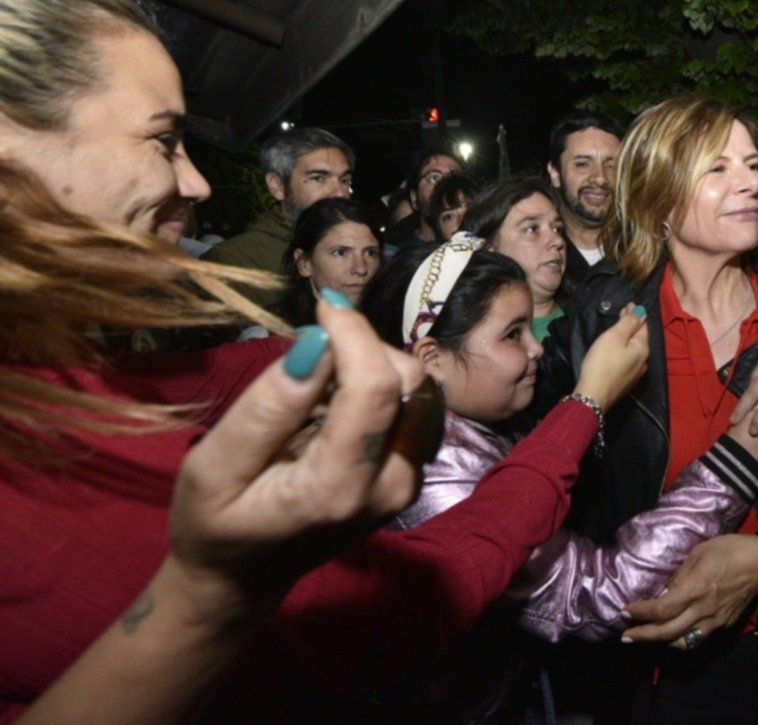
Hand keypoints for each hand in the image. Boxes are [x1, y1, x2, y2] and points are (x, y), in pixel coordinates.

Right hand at [169, 299, 425, 612]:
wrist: (242, 578)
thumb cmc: (216, 523)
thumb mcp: (214, 466)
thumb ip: (268, 407)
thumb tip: (315, 345)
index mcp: (339, 487)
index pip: (377, 389)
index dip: (356, 335)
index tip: (324, 306)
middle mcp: (390, 486)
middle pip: (409, 383)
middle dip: (363, 350)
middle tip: (310, 355)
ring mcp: (407, 483)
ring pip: (416, 391)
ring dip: (370, 368)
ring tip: (315, 390)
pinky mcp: (409, 473)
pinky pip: (410, 408)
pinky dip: (375, 390)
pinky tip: (333, 408)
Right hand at [574, 303, 648, 411]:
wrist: (593, 396)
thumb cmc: (602, 362)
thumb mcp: (614, 337)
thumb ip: (628, 323)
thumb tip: (641, 310)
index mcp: (642, 348)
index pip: (643, 326)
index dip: (636, 314)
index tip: (628, 304)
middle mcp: (644, 361)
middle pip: (640, 338)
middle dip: (632, 324)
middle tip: (623, 312)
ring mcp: (636, 374)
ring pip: (634, 350)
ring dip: (628, 337)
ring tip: (619, 328)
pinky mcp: (626, 382)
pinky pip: (629, 360)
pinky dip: (624, 349)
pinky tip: (617, 349)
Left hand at [622, 534, 757, 648]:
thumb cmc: (729, 550)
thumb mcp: (698, 553)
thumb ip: (680, 575)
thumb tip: (666, 590)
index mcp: (695, 589)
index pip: (661, 609)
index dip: (640, 612)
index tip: (625, 611)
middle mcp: (703, 610)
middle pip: (667, 632)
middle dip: (643, 636)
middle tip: (625, 636)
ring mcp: (714, 621)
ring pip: (683, 642)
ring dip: (662, 643)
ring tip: (647, 638)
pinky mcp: (724, 625)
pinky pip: (698, 638)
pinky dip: (681, 639)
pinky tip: (672, 633)